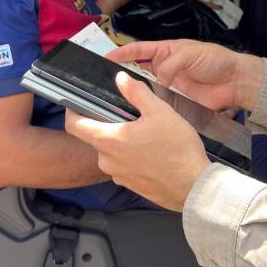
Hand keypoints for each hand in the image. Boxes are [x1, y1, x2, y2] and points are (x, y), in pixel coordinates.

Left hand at [66, 72, 209, 210]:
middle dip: (109, 125)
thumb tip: (121, 79)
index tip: (76, 103)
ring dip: (123, 142)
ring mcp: (118, 175)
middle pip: (96, 137)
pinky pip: (124, 165)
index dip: (72, 111)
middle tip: (130, 116)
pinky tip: (152, 152)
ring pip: (112, 152)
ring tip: (146, 135)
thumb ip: (136, 92)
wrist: (194, 186)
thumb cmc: (178, 150)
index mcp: (108, 140)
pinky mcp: (130, 185)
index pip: (74, 125)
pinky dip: (132, 157)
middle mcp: (107, 161)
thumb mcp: (159, 111)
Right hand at [108, 40, 262, 111]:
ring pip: (145, 90)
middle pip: (137, 71)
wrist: (235, 82)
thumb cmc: (217, 60)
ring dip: (135, 93)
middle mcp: (164, 69)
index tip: (106, 57)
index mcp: (166, 51)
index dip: (122, 53)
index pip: (138, 50)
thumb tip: (156, 80)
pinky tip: (140, 111)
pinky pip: (159, 105)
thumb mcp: (191, 53)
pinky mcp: (176, 103)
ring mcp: (169, 87)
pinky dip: (150, 108)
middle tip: (106, 81)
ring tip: (117, 98)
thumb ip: (171, 65)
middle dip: (123, 75)